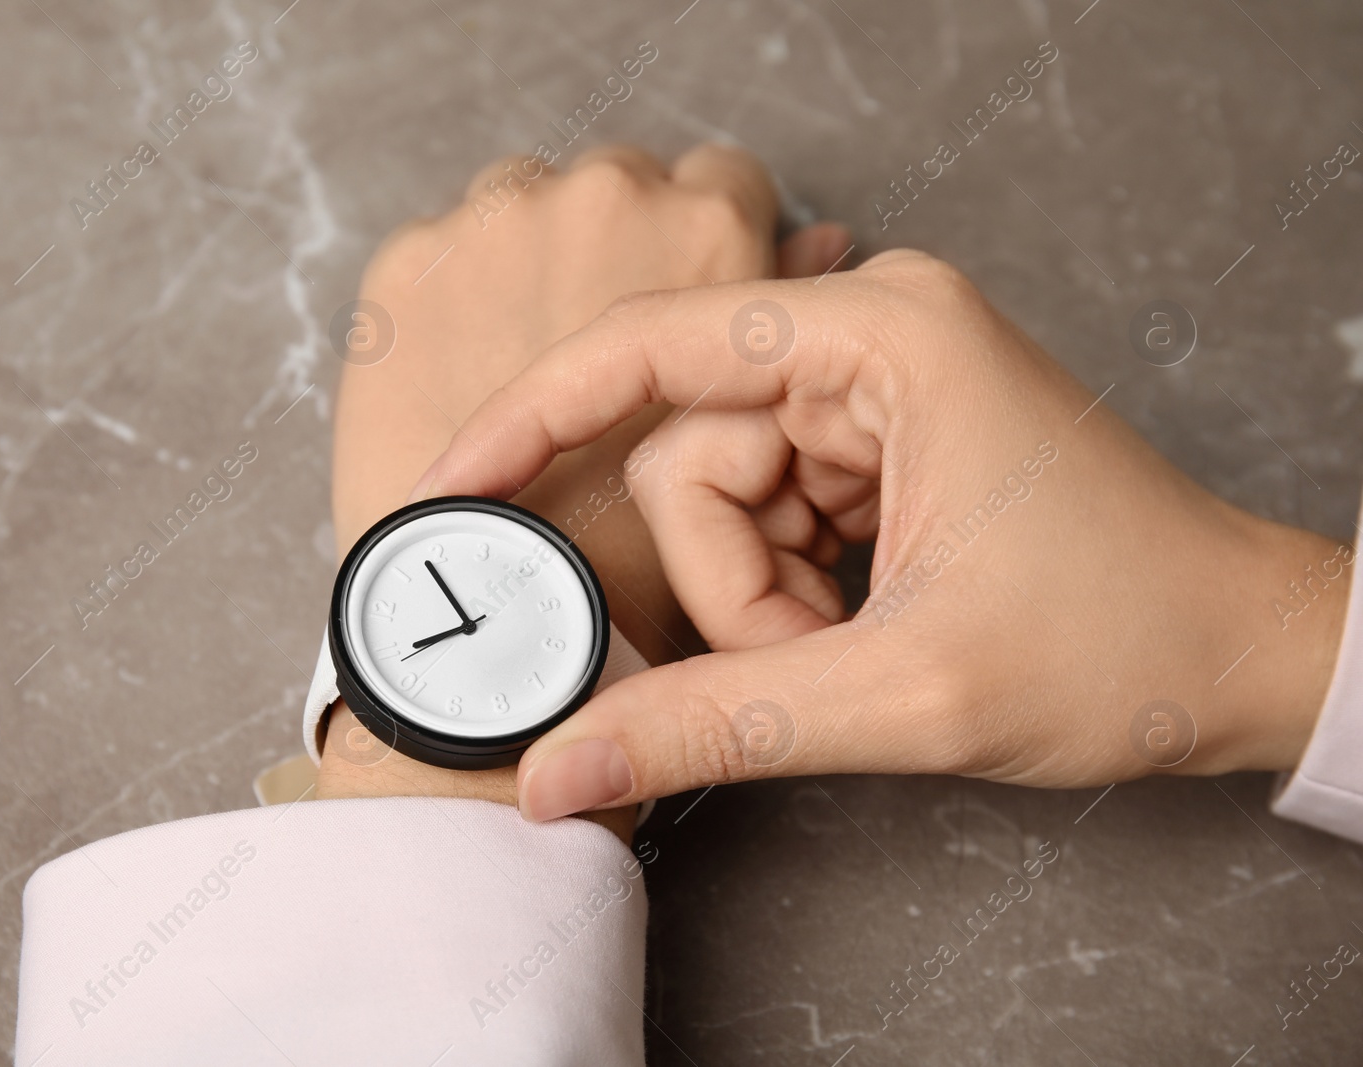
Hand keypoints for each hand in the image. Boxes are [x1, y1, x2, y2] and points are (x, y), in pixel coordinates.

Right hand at [415, 250, 1351, 820]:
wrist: (1242, 660)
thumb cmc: (1126, 643)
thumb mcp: (905, 692)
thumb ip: (717, 725)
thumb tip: (560, 767)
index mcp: (883, 335)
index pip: (653, 350)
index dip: (535, 419)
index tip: (453, 489)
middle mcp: (869, 335)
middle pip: (689, 457)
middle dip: (733, 589)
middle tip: (817, 655)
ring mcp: (871, 390)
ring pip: (719, 502)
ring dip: (765, 606)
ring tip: (861, 647)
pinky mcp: (872, 443)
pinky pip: (763, 520)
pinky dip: (787, 598)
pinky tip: (863, 624)